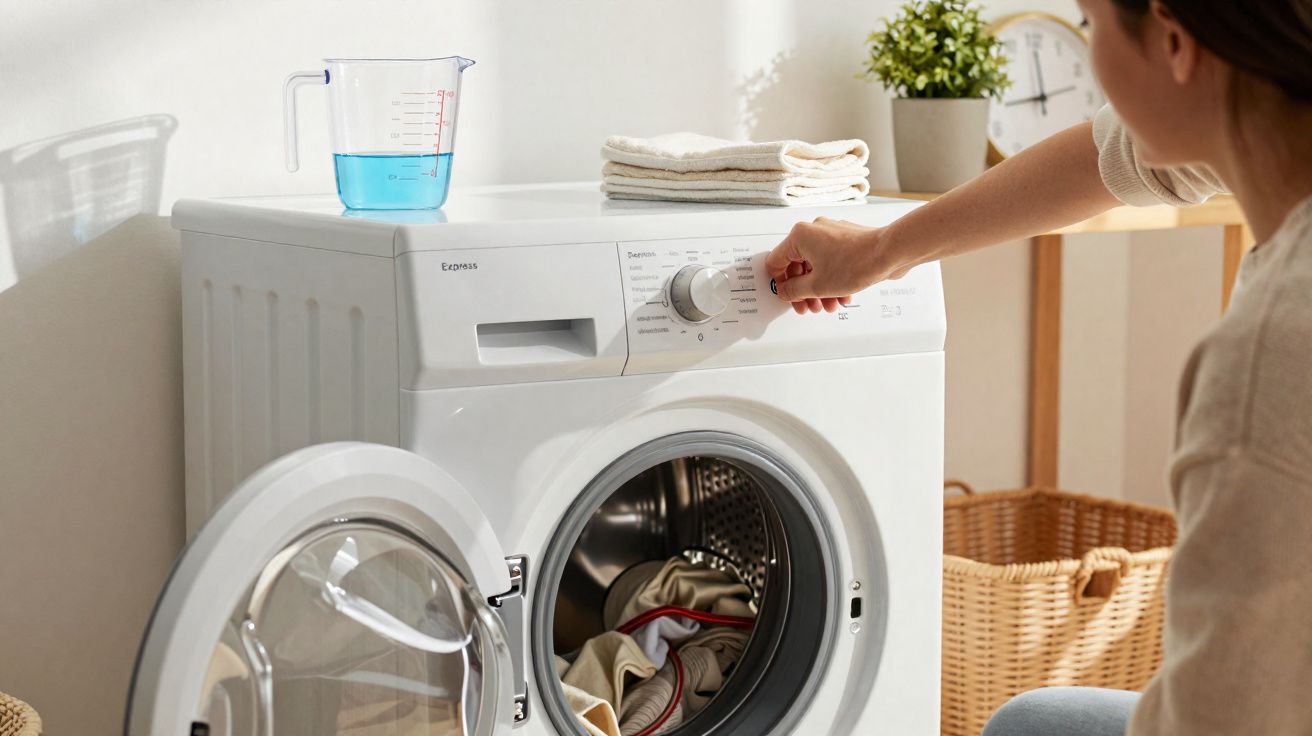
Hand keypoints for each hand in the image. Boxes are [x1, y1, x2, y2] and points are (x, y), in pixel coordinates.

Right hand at [765, 217, 902, 313]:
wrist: (890, 253)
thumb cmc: (857, 262)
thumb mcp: (817, 286)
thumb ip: (794, 291)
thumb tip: (785, 291)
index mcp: (800, 236)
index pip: (776, 262)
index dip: (780, 284)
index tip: (787, 296)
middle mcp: (814, 230)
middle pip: (797, 266)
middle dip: (804, 290)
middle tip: (808, 306)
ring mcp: (831, 233)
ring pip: (816, 266)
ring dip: (819, 289)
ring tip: (827, 304)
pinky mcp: (846, 240)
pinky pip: (831, 262)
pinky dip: (833, 279)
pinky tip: (841, 295)